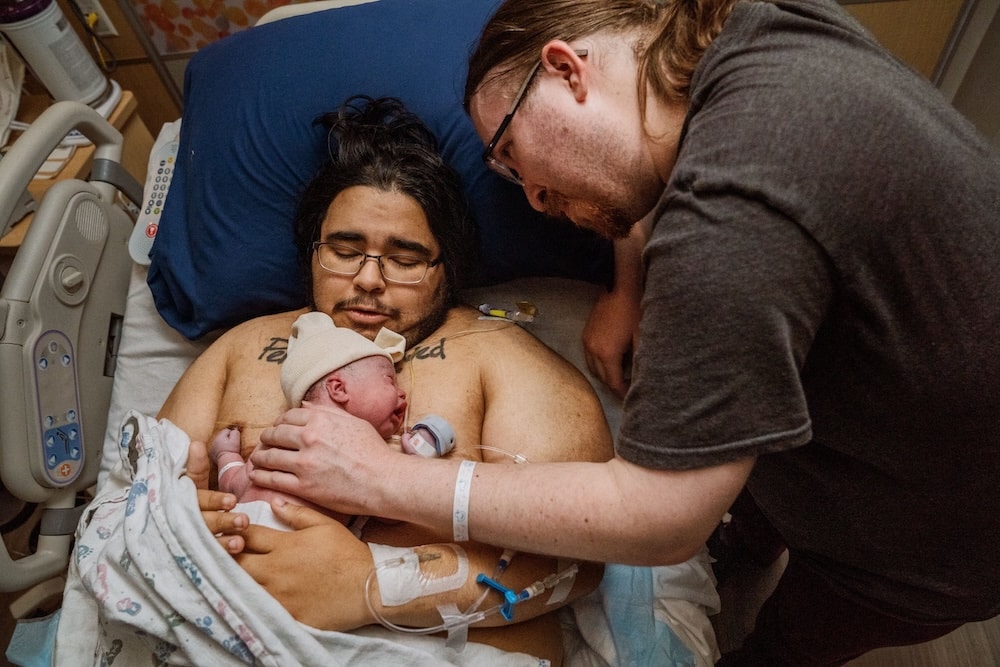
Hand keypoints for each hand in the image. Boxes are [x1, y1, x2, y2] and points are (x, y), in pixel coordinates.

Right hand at [187, 438, 247, 553]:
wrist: (147, 536)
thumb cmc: (179, 502)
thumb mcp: (186, 485)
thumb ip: (195, 468)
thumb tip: (196, 444)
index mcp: (181, 501)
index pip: (199, 500)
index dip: (214, 501)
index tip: (232, 500)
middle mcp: (181, 522)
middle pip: (203, 522)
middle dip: (223, 522)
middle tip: (243, 521)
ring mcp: (185, 542)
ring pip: (204, 542)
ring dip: (222, 543)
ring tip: (240, 542)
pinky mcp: (190, 558)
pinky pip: (204, 559)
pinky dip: (218, 559)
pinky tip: (234, 558)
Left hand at [236, 498, 374, 629]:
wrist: (368, 587)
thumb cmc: (347, 553)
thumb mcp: (325, 525)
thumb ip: (296, 514)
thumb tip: (274, 503)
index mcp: (285, 545)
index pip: (247, 535)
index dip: (236, 531)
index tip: (233, 530)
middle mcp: (276, 570)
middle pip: (236, 562)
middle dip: (228, 556)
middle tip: (226, 553)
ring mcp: (278, 595)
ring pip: (241, 586)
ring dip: (235, 579)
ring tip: (233, 574)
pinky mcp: (284, 614)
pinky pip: (257, 608)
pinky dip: (251, 601)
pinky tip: (251, 597)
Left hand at [251, 406, 394, 516]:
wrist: (384, 480)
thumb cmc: (374, 451)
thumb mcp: (354, 422)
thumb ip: (328, 412)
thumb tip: (305, 405)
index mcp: (321, 420)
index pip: (288, 416)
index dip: (280, 422)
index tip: (278, 428)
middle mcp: (309, 438)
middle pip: (275, 434)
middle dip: (266, 438)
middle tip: (265, 444)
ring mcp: (304, 463)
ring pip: (269, 456)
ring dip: (260, 457)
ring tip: (257, 460)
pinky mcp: (303, 486)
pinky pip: (272, 478)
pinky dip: (260, 476)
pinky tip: (256, 475)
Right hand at [583, 286, 638, 397]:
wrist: (620, 287)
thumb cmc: (634, 310)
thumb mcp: (641, 337)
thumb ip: (640, 360)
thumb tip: (642, 378)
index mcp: (608, 354)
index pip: (614, 383)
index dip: (623, 392)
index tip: (633, 395)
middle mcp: (593, 350)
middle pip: (602, 378)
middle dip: (615, 385)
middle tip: (629, 387)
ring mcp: (587, 342)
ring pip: (593, 368)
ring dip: (605, 375)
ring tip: (620, 375)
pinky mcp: (586, 334)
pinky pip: (590, 357)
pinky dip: (599, 363)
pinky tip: (612, 360)